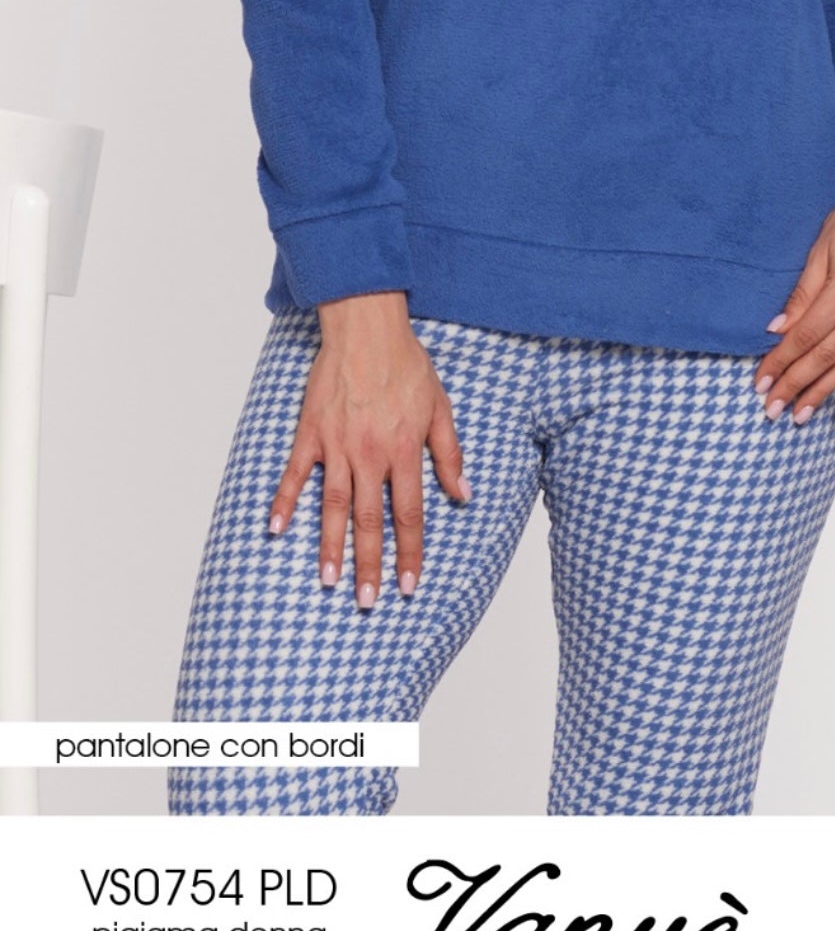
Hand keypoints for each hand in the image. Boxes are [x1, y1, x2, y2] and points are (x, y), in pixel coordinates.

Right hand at [266, 291, 470, 606]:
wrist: (368, 328)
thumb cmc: (407, 365)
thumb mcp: (441, 408)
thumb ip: (450, 454)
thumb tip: (463, 494)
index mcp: (404, 451)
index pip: (408, 515)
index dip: (409, 553)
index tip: (408, 585)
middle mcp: (370, 455)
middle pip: (368, 520)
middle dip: (369, 564)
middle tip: (367, 601)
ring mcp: (337, 445)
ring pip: (332, 506)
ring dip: (330, 546)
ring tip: (328, 581)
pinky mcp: (311, 432)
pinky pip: (294, 473)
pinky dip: (284, 501)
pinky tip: (275, 529)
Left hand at [752, 174, 834, 421]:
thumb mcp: (821, 247)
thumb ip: (802, 293)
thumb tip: (778, 330)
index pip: (806, 336)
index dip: (781, 362)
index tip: (761, 383)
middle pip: (827, 357)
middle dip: (797, 386)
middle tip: (774, 410)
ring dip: (824, 391)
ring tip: (802, 414)